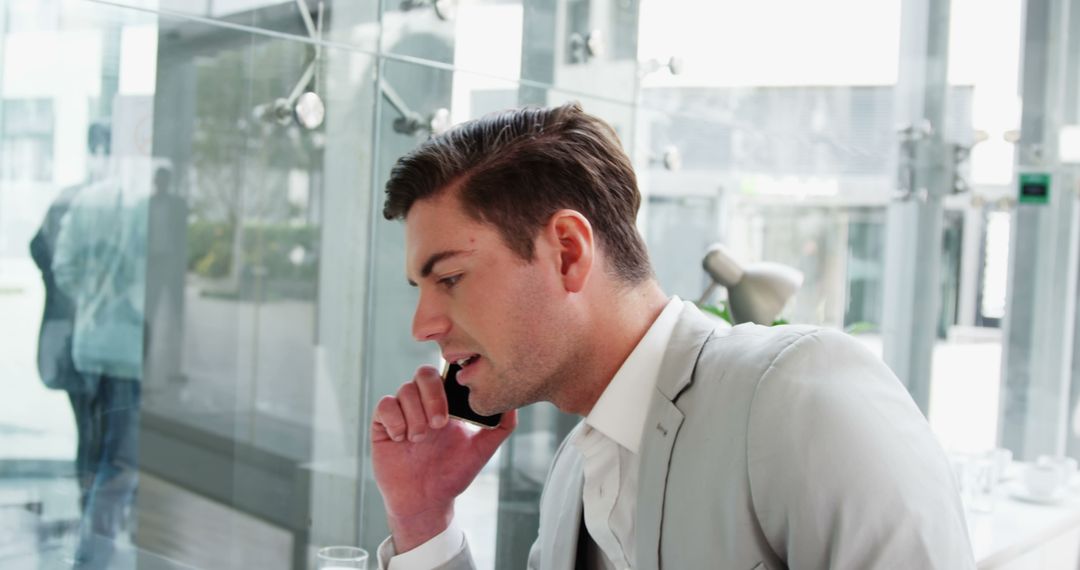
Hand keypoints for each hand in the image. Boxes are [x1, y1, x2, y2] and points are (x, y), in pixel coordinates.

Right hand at [371, 365, 516, 551]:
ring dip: (415, 414)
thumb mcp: (482, 450)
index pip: (446, 373)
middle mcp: (423, 403)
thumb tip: (513, 404)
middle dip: (433, 397)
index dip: (451, 378)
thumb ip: (501, 426)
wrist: (426, 500)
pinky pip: (384, 406)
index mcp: (446, 402)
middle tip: (440, 424)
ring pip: (404, 390)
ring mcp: (403, 412)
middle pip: (424, 373)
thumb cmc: (453, 473)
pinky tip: (402, 440)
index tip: (458, 401)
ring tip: (421, 440)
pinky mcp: (383, 424)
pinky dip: (395, 421)